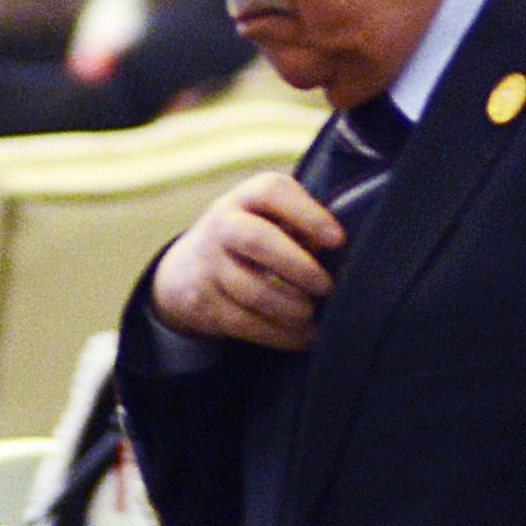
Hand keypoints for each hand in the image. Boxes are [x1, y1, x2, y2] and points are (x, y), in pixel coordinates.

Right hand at [149, 171, 343, 350]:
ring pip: (251, 290)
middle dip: (298, 267)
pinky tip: (303, 334)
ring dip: (290, 308)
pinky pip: (244, 323)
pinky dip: (280, 334)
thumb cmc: (251, 239)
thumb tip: (340, 256)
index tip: (338, 240)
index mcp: (246, 198)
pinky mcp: (203, 302)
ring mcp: (208, 265)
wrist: (185, 269)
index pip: (272, 191)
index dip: (308, 215)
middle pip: (255, 239)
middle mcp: (222, 225)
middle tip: (326, 286)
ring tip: (313, 313)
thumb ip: (302, 227)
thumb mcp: (269, 218)